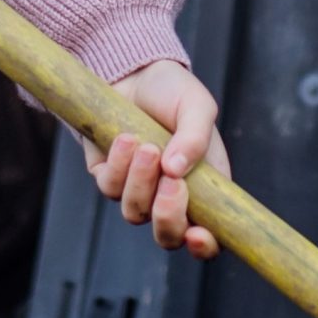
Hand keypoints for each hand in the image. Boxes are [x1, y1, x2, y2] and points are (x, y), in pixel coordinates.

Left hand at [83, 61, 227, 258]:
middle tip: (171, 182)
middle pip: (168, 237)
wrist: (133, 71)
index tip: (198, 234)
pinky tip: (127, 137)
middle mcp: (170, 197)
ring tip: (148, 145)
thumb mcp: (197, 106)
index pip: (208, 237)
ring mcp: (137, 190)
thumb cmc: (173, 92)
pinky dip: (119, 164)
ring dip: (141, 181)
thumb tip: (177, 170)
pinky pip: (109, 187)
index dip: (205, 247)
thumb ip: (196, 137)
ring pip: (134, 212)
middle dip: (168, 217)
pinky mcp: (108, 177)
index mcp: (204, 190)